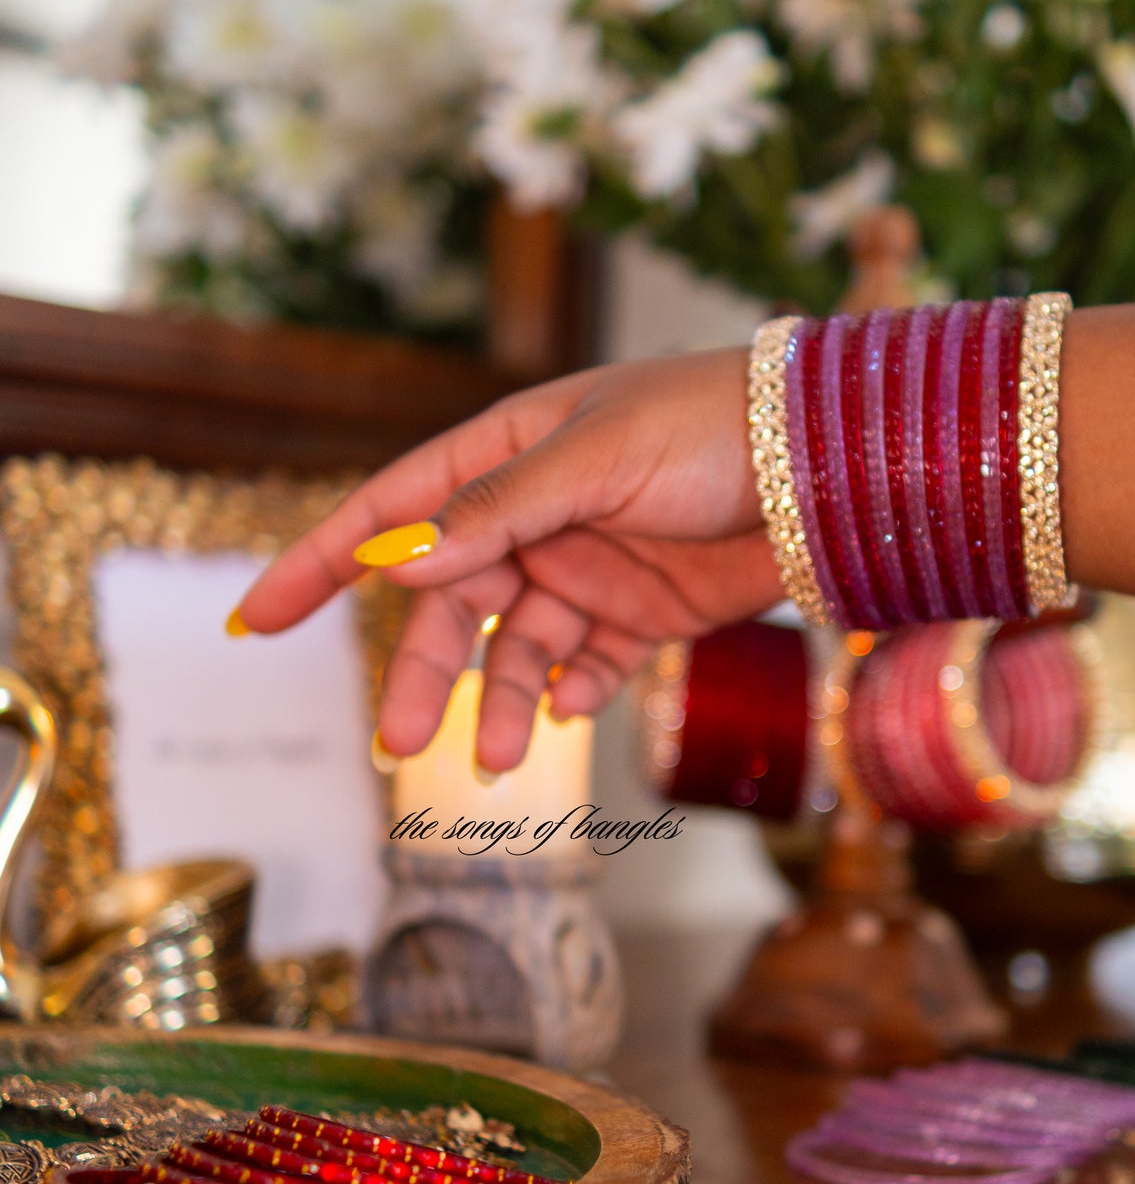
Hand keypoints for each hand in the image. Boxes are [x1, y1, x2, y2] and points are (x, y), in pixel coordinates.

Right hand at [234, 346, 778, 770]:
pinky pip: (586, 669)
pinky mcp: (642, 617)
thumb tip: (395, 561)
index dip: (322, 563)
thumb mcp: (594, 457)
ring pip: (518, 650)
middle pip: (449, 604)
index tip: (256, 621)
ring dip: (506, 701)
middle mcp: (535, 516)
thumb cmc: (709, 426)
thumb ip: (496, 512)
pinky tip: (577, 708)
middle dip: (425, 671)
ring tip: (508, 757)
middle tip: (402, 742)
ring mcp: (587, 569)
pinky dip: (573, 696)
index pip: (390, 512)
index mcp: (506, 457)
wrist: (829, 463)